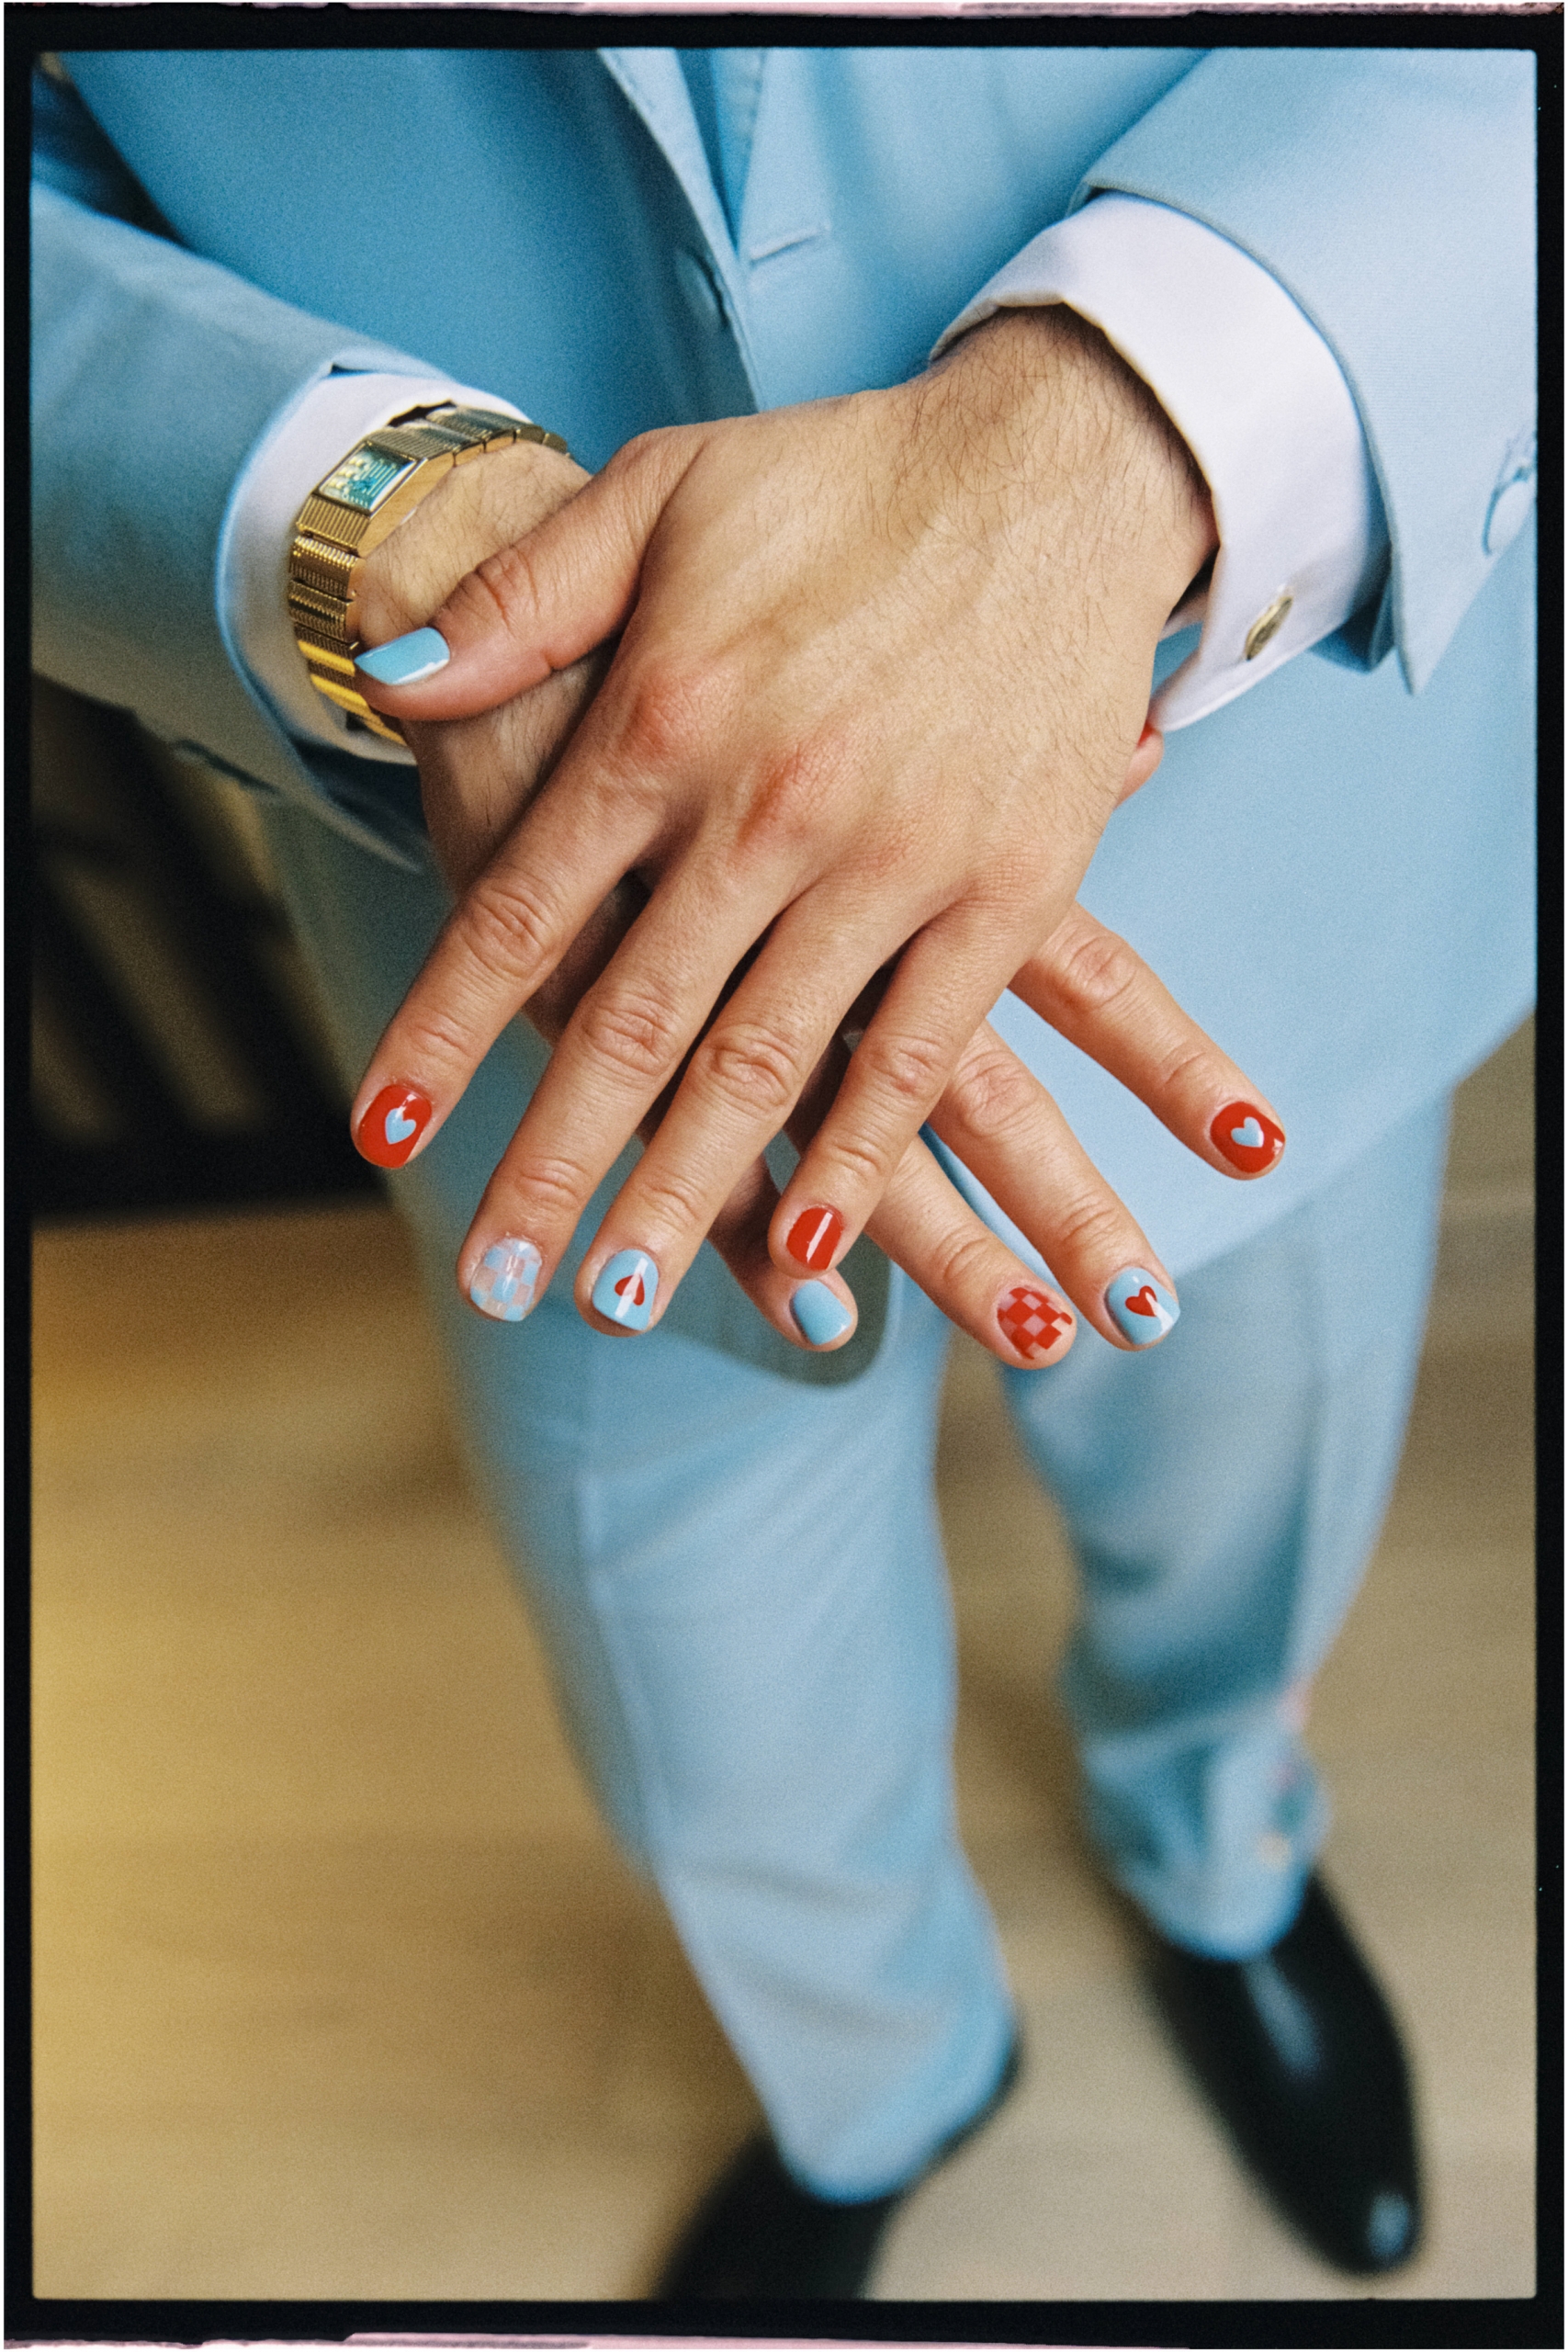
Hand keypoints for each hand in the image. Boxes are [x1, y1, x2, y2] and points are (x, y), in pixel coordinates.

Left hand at [350, 308, 1221, 1345]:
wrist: (1055, 465)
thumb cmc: (841, 483)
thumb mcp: (657, 494)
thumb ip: (522, 601)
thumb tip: (388, 682)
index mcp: (667, 721)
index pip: (521, 914)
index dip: (443, 1031)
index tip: (381, 1131)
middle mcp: (769, 807)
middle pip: (631, 1025)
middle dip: (552, 1162)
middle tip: (493, 1274)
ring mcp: (894, 860)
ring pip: (765, 1066)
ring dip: (687, 1194)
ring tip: (618, 1299)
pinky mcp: (1005, 891)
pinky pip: (919, 1053)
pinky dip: (863, 1160)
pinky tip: (813, 1251)